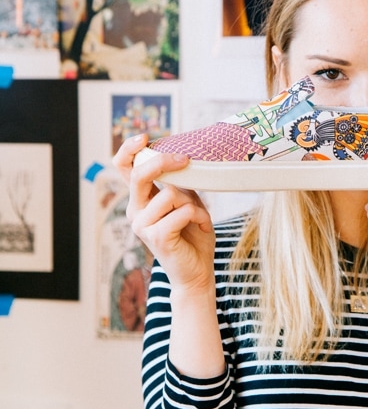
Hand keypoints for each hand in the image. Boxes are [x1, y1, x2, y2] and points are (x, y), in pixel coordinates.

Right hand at [113, 134, 214, 293]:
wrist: (196, 271)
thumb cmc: (192, 235)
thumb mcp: (188, 201)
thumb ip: (179, 184)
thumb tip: (181, 160)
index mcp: (140, 200)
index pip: (124, 168)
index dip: (129, 149)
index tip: (145, 137)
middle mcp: (136, 211)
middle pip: (139, 175)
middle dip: (162, 162)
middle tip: (185, 160)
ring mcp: (143, 225)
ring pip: (170, 194)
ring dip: (194, 202)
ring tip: (200, 217)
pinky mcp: (156, 237)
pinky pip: (182, 212)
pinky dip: (199, 216)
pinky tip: (202, 227)